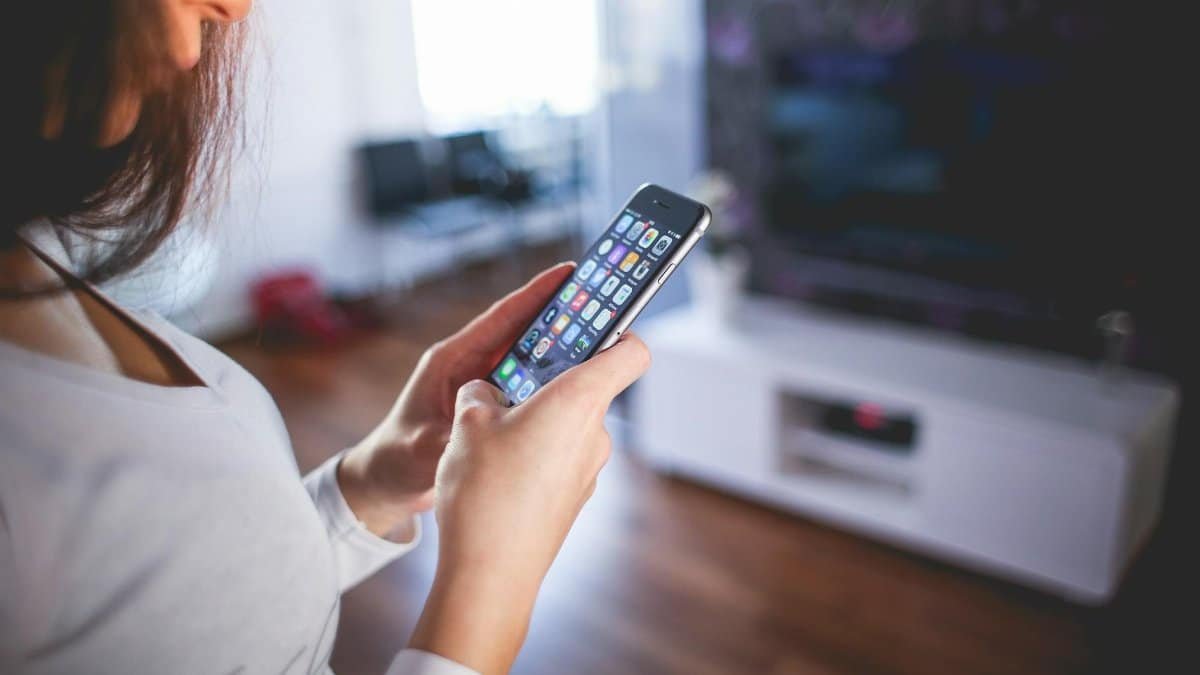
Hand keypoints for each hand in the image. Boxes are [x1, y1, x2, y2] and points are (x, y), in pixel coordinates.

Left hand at [337, 263, 575, 537]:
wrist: (387, 482)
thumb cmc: (396, 459)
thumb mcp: (422, 449)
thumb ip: (452, 438)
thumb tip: (481, 433)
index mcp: (452, 360)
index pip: (500, 318)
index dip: (534, 294)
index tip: (568, 273)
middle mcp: (470, 365)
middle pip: (523, 332)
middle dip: (560, 317)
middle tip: (601, 303)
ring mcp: (483, 384)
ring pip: (530, 358)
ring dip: (561, 349)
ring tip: (603, 338)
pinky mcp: (492, 404)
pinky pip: (528, 385)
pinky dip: (552, 381)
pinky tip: (580, 384)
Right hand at [409, 331, 650, 673]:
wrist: (490, 576)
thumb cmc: (484, 493)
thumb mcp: (467, 424)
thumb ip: (480, 393)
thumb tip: (486, 392)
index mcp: (578, 401)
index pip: (631, 351)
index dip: (619, 330)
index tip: (594, 323)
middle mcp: (594, 433)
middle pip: (587, 387)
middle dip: (547, 380)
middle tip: (506, 382)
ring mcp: (589, 469)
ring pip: (567, 425)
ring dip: (535, 420)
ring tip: (488, 435)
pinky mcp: (574, 497)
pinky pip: (559, 458)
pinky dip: (534, 453)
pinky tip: (496, 471)